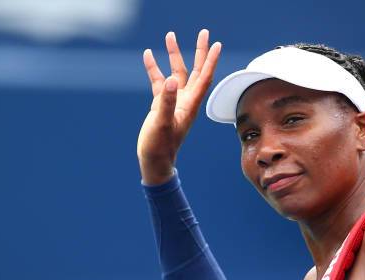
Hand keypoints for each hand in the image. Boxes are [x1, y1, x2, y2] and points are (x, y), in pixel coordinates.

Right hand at [137, 29, 221, 184]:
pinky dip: (154, 68)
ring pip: (176, 73)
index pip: (204, 78)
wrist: (155, 161)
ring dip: (174, 55)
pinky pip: (159, 82)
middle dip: (199, 51)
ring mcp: (174, 102)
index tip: (216, 44)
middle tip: (203, 32)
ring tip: (169, 35)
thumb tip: (171, 80)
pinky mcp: (162, 105)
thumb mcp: (162, 123)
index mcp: (190, 105)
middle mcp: (185, 101)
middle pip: (195, 71)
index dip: (210, 61)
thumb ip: (166, 101)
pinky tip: (149, 55)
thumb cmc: (160, 146)